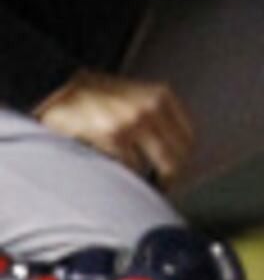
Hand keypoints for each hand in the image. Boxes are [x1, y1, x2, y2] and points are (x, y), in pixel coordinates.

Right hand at [36, 71, 194, 184]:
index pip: (189, 139)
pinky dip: (126, 176)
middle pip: (177, 156)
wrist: (59, 90)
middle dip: (170, 178)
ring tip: (138, 185)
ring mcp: (133, 121)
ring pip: (158, 165)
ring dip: (149, 180)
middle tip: (160, 189)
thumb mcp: (135, 97)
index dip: (183, 162)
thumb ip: (157, 117)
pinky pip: (131, 167)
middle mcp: (151, 107)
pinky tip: (117, 176)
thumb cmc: (96, 98)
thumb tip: (177, 154)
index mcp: (162, 96)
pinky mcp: (112, 134)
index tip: (175, 176)